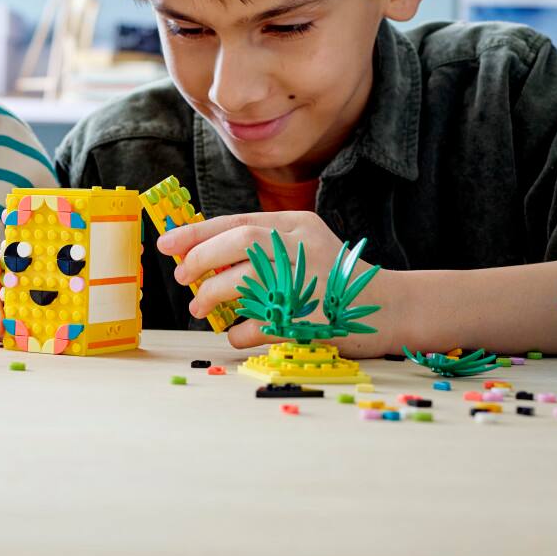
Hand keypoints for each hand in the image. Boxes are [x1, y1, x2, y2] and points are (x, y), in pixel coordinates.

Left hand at [157, 210, 391, 354]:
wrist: (390, 307)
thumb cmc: (334, 279)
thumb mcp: (304, 245)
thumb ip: (263, 245)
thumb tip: (201, 256)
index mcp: (298, 225)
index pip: (238, 222)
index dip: (197, 233)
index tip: (167, 244)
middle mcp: (305, 247)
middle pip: (241, 242)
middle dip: (202, 259)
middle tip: (183, 277)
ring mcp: (310, 282)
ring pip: (247, 281)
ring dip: (213, 295)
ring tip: (199, 308)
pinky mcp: (311, 318)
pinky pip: (259, 324)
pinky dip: (239, 331)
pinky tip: (237, 333)